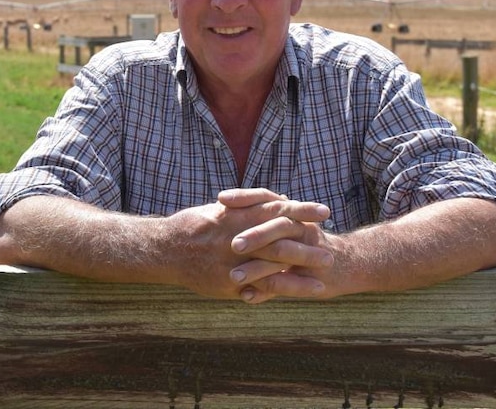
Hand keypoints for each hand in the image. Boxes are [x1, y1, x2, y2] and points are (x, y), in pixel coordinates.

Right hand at [166, 188, 330, 299]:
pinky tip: (296, 295)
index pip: (277, 210)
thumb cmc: (196, 224)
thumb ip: (253, 205)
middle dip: (307, 248)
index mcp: (239, 216)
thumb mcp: (225, 209)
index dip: (302, 211)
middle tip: (329, 253)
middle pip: (280, 242)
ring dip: (299, 274)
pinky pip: (258, 288)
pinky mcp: (228, 282)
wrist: (166, 248)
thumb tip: (282, 200)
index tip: (325, 211)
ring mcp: (234, 262)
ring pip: (273, 269)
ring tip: (322, 278)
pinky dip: (278, 291)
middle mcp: (239, 238)